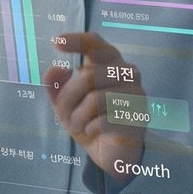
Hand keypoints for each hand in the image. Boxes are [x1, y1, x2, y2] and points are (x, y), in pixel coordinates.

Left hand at [44, 32, 145, 177]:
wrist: (109, 152)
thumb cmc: (89, 120)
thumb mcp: (65, 103)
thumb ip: (56, 84)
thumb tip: (55, 68)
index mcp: (108, 63)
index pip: (95, 44)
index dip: (76, 41)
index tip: (57, 43)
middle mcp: (126, 73)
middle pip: (88, 76)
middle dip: (67, 98)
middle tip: (63, 114)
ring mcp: (136, 93)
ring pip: (95, 99)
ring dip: (77, 117)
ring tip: (77, 125)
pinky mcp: (137, 116)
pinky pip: (104, 119)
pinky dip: (89, 128)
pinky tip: (91, 131)